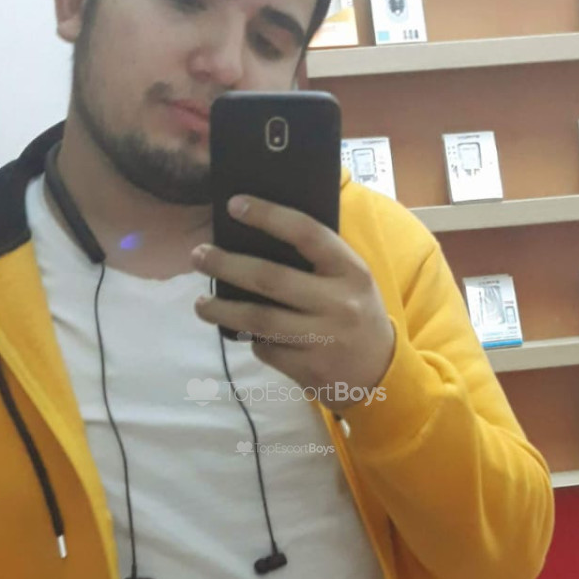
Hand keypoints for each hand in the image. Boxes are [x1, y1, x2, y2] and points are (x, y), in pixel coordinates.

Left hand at [191, 195, 395, 409]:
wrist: (380, 374)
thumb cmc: (356, 314)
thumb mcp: (351, 280)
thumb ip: (317, 261)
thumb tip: (254, 239)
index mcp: (351, 271)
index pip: (307, 234)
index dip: (269, 216)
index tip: (234, 205)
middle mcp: (339, 303)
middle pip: (271, 279)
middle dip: (227, 265)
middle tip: (198, 256)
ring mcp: (323, 339)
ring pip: (258, 320)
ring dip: (222, 310)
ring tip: (200, 304)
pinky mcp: (308, 370)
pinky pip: (266, 350)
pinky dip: (251, 340)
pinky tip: (243, 333)